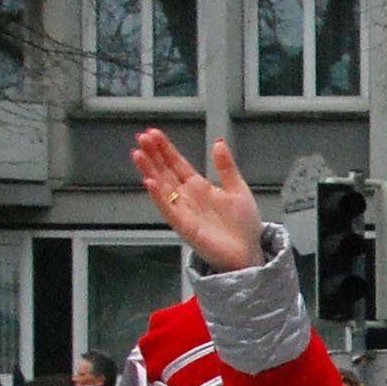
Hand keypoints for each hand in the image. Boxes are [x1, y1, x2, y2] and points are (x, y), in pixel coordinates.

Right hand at [128, 131, 264, 270]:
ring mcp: (183, 211)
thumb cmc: (242, 225)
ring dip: (149, 171)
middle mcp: (187, 197)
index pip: (177, 163)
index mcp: (199, 187)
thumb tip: (218, 142)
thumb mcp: (238, 189)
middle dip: (153, 155)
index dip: (166, 149)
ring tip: (138, 154)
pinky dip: (159, 197)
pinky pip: (168, 210)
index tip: (154, 134)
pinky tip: (149, 182)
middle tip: (141, 137)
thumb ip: (226, 166)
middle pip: (165, 172)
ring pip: (162, 187)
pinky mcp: (184, 226)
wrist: (248, 252)